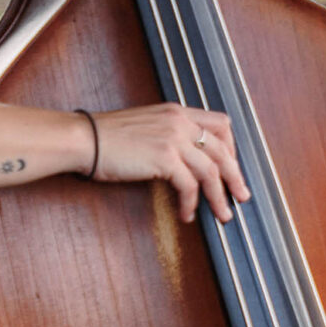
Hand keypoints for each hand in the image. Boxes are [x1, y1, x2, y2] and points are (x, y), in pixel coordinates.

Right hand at [91, 104, 249, 224]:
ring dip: (219, 196)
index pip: (220, 124)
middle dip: (236, 176)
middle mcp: (180, 121)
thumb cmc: (106, 137)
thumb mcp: (145, 126)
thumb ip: (169, 134)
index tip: (232, 167)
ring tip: (223, 214)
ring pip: (212, 170)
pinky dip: (192, 203)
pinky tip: (187, 215)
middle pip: (223, 150)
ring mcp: (173, 138)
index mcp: (177, 111)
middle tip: (241, 196)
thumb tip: (186, 161)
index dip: (231, 148)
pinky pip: (190, 186)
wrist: (83, 139)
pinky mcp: (164, 158)